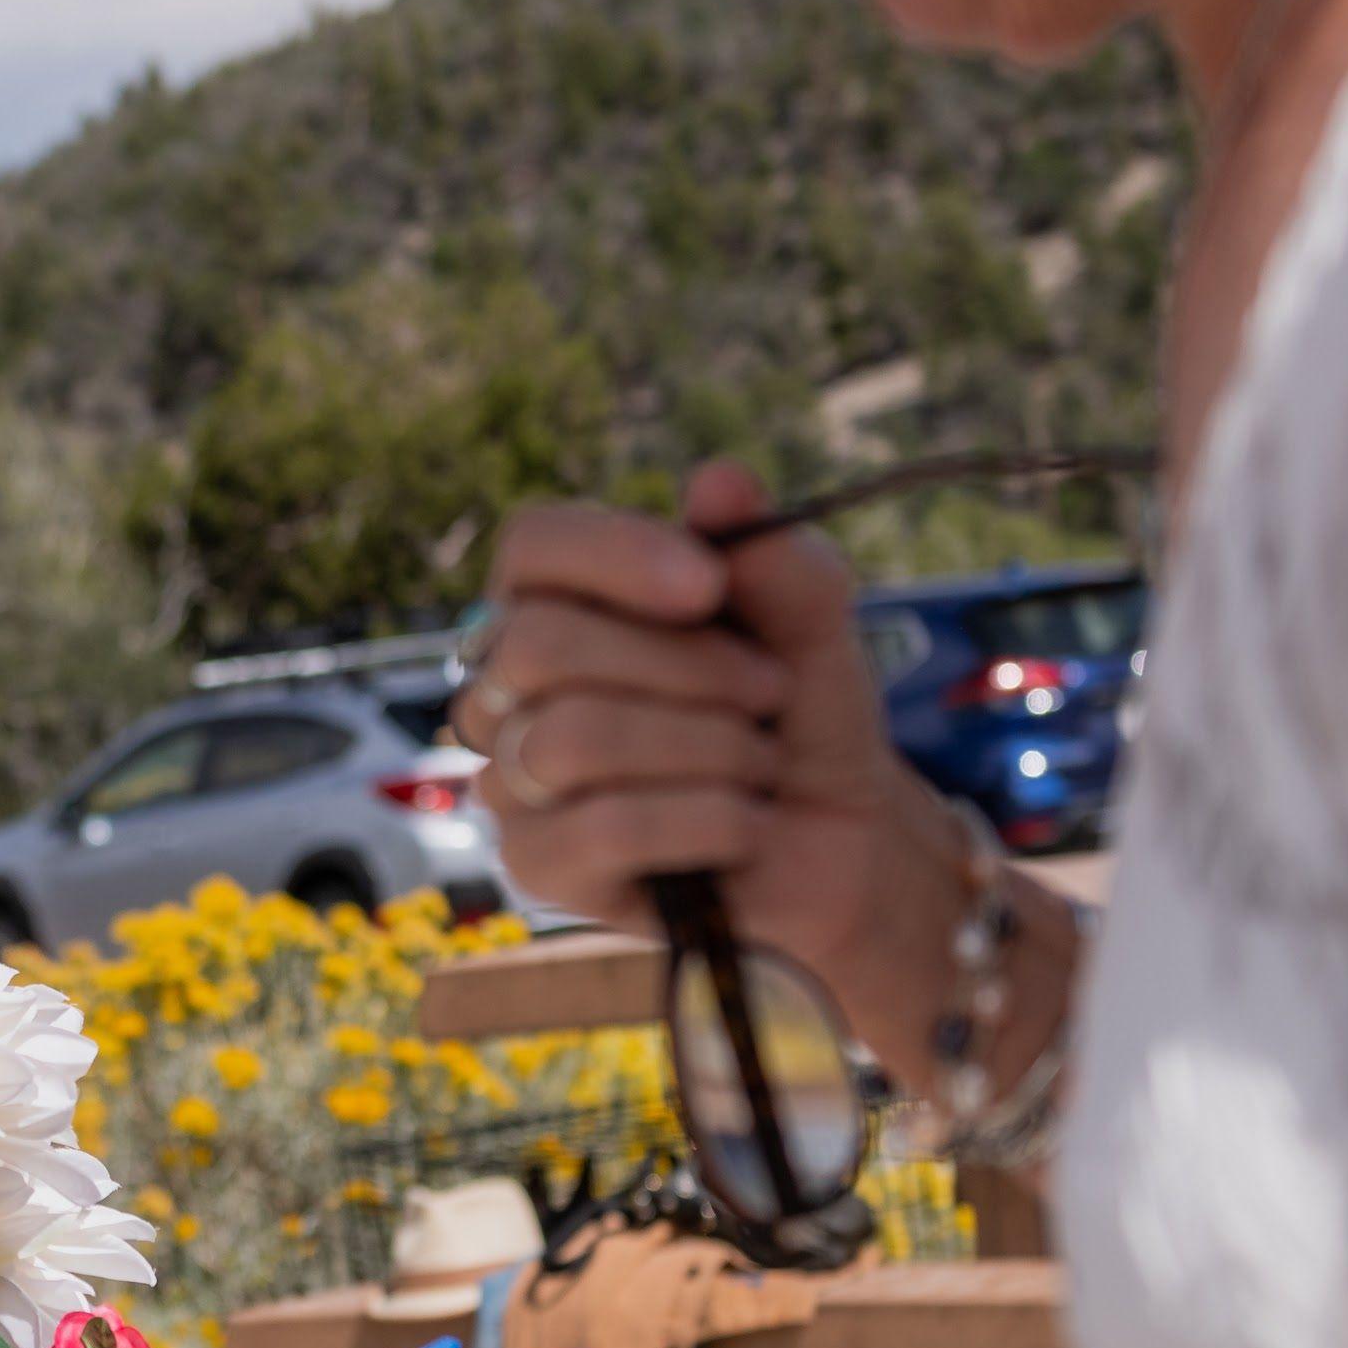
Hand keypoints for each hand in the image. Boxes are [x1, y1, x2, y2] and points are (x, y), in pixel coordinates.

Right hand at [465, 462, 942, 1004]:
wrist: (836, 846)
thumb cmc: (798, 722)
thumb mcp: (813, 630)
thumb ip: (776, 560)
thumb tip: (720, 480)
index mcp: (562, 605)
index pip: (533, 545)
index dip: (614, 555)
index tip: (710, 583)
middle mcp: (512, 688)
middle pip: (541, 644)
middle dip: (687, 667)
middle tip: (770, 692)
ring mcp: (511, 781)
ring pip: (572, 737)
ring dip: (706, 748)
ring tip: (761, 765)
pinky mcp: (535, 867)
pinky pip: (604, 827)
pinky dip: (707, 820)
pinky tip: (747, 827)